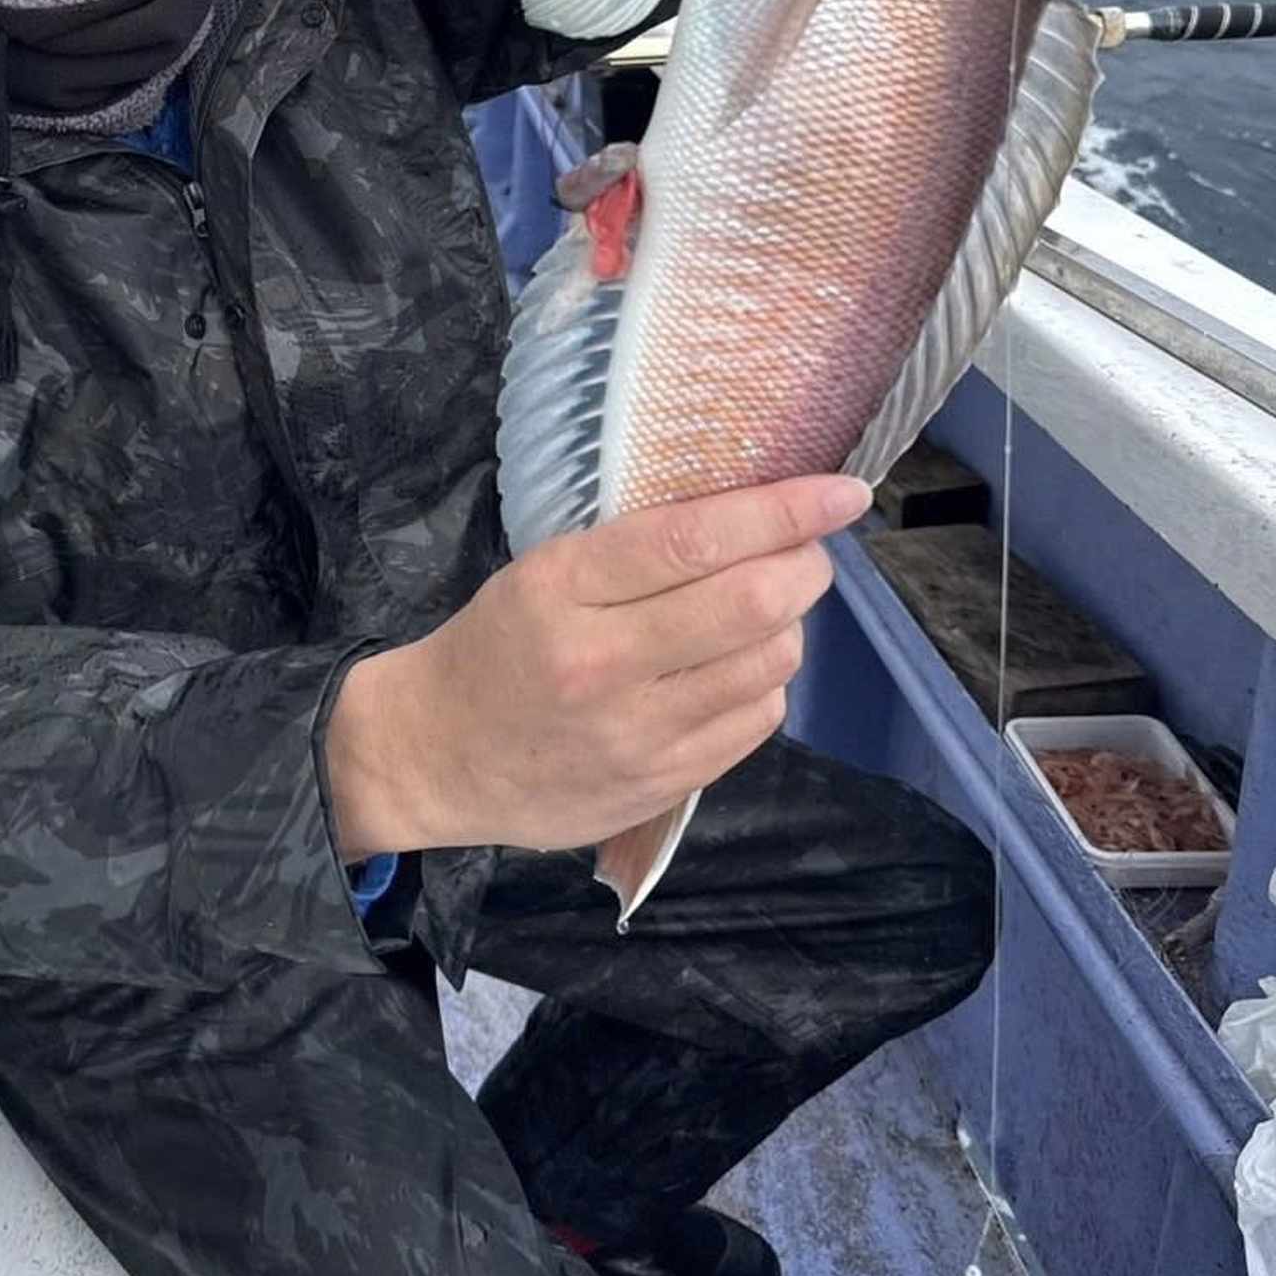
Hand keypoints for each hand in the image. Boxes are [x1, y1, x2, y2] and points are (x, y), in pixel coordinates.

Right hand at [326, 474, 866, 858]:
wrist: (434, 756)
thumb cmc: (500, 644)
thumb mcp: (547, 573)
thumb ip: (640, 549)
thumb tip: (758, 513)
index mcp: (564, 589)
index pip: (696, 538)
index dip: (785, 509)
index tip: (842, 491)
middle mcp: (602, 663)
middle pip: (751, 603)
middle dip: (805, 566)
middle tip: (810, 553)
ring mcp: (635, 734)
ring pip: (768, 663)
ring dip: (791, 625)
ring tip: (769, 610)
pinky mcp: (659, 784)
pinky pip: (756, 720)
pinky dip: (768, 682)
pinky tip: (740, 668)